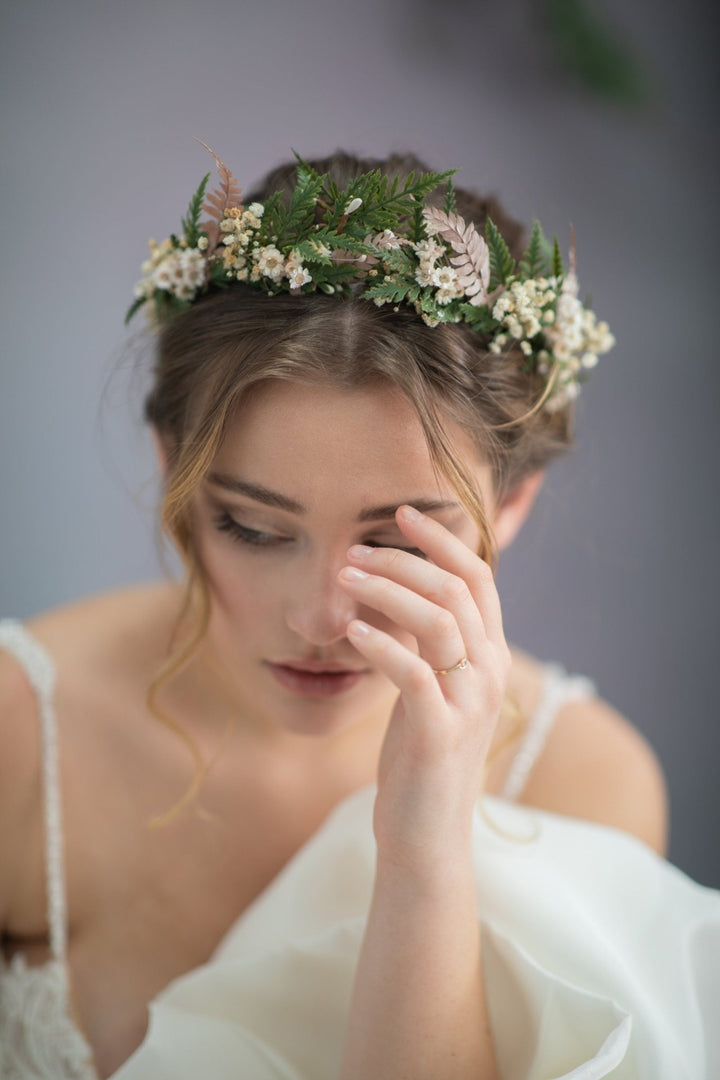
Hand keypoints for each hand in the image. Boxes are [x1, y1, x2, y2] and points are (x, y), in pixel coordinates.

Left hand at [338, 505, 510, 875]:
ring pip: (439, 620)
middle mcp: (489, 672)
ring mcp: (468, 703)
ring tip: (344, 578)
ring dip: (388, 590)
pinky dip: (381, 644)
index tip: (402, 513)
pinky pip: (414, 672)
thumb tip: (394, 588)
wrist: (427, 836)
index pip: (479, 575)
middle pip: (456, 588)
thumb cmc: (420, 757)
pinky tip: (350, 630)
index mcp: (489, 656)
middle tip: (354, 551)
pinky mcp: (440, 733)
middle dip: (404, 559)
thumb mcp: (430, 688)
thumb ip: (425, 641)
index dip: (443, 538)